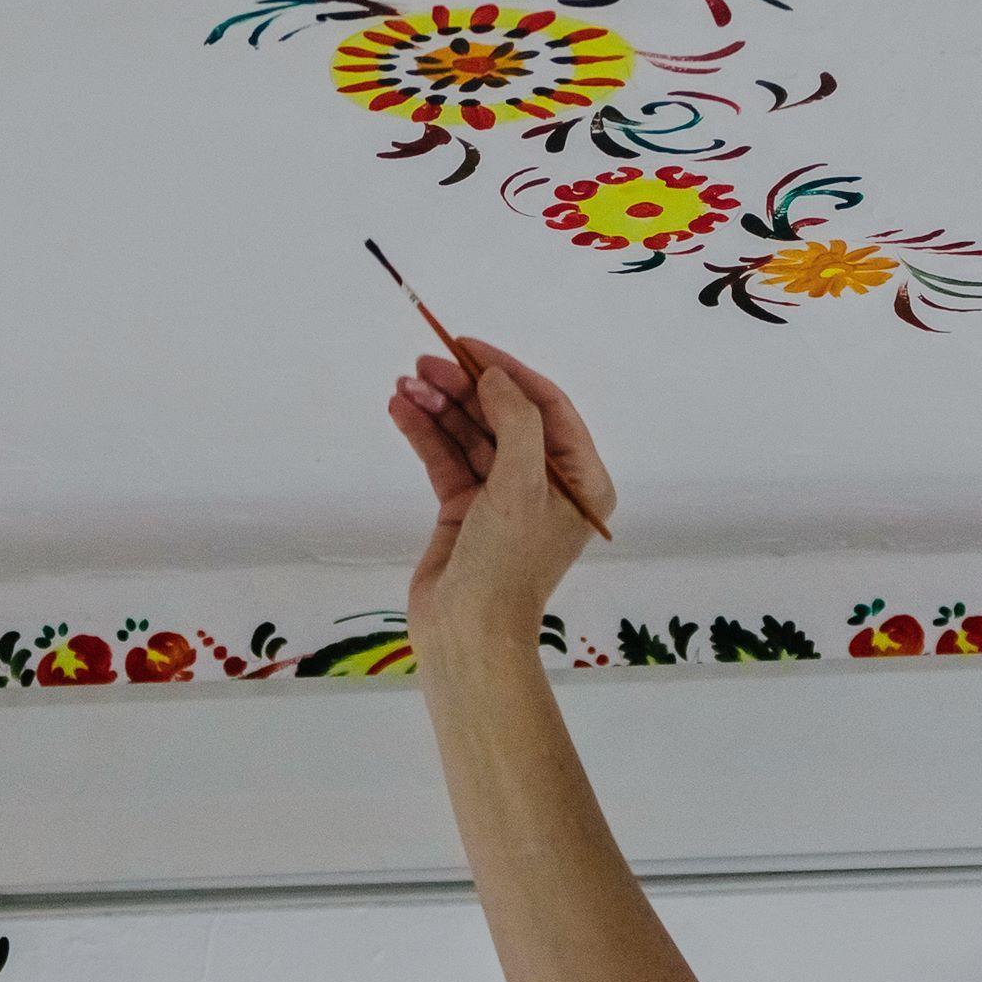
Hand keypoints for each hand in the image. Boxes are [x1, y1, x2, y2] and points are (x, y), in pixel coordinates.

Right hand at [388, 339, 617, 645]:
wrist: (468, 635)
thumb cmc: (508, 565)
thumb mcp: (521, 487)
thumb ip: (515, 423)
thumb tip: (496, 376)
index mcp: (581, 481)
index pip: (547, 407)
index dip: (507, 371)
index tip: (467, 346)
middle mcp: (546, 485)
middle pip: (504, 417)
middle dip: (464, 388)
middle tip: (423, 362)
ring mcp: (504, 498)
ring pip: (471, 436)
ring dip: (439, 407)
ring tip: (405, 383)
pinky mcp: (466, 512)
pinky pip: (447, 460)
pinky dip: (425, 434)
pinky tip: (401, 408)